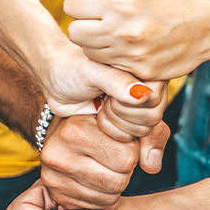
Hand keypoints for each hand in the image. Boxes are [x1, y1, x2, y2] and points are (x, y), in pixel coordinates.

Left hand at [34, 41, 162, 129]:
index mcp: (144, 70)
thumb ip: (117, 81)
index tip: (107, 94)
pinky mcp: (128, 122)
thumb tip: (143, 94)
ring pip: (142, 132)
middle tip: (103, 100)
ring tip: (101, 107)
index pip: (153, 100)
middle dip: (121, 114)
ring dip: (115, 124)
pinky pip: (131, 140)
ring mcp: (138, 106)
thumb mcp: (90, 72)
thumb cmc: (71, 68)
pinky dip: (113, 133)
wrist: (56, 81)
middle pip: (151, 119)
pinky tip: (100, 117)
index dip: (128, 103)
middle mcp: (147, 88)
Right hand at [39, 113, 170, 209]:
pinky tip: (98, 180)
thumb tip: (153, 166)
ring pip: (108, 197)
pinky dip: (104, 197)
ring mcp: (53, 177)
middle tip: (117, 159)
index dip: (132, 151)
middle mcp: (59, 154)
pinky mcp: (56, 194)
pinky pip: (96, 206)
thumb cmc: (101, 123)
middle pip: (118, 181)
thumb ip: (150, 135)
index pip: (127, 157)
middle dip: (125, 171)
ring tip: (107, 167)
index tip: (123, 142)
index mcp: (76, 129)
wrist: (62, 128)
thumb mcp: (128, 118)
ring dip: (116, 186)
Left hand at [56, 0, 209, 81]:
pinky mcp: (140, 73)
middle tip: (104, 22)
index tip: (95, 4)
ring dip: (98, 45)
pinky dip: (116, 61)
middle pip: (75, 32)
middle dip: (85, 27)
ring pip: (89, 53)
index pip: (70, 6)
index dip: (80, 4)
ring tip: (119, 35)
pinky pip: (110, 68)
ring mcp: (132, 53)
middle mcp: (123, 27)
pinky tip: (132, 49)